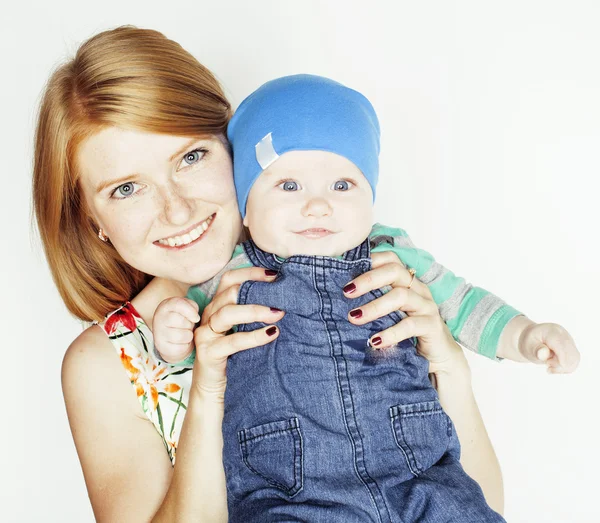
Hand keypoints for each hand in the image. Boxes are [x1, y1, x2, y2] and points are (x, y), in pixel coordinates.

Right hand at [152, 297, 199, 362]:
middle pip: (181, 321)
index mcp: (165, 306)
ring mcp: (158, 333)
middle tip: (188, 326)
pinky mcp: (161, 347)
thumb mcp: (187, 308)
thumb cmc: (181, 318)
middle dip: (190, 324)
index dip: (191, 311)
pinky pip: (181, 348)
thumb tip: (195, 317)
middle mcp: (159, 318)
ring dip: (189, 335)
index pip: (178, 304)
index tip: (196, 318)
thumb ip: (192, 307)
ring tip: (185, 333)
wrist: (170, 337)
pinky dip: (185, 346)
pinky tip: (182, 342)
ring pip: (183, 335)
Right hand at [191, 267, 284, 401]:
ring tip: (278, 313)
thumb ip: (254, 314)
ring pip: (227, 313)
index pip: (229, 280)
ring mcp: (205, 334)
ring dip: (255, 311)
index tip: (274, 275)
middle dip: (256, 290)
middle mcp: (208, 317)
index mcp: (216, 307)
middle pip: (228, 292)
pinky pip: (232, 341)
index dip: (250, 273)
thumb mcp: (244, 331)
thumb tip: (284, 299)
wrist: (214, 392)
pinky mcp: (208, 353)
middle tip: (282, 295)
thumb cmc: (233, 358)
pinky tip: (271, 334)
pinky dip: (253, 336)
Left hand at [343, 251, 462, 372]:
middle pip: (395, 271)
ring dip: (374, 307)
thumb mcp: (389, 314)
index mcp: (407, 282)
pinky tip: (375, 341)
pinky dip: (390, 333)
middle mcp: (418, 289)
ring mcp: (427, 306)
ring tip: (354, 318)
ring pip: (401, 296)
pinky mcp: (432, 326)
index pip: (391, 260)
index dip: (369, 261)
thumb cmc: (408, 333)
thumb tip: (342, 296)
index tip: (346, 271)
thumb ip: (373, 302)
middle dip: (368, 280)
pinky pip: (410, 325)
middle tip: (346, 292)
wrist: (438, 358)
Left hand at [518, 322, 579, 373]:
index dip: (560, 359)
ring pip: (575, 359)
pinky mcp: (572, 348)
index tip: (549, 367)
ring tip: (549, 366)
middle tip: (546, 365)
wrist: (532, 339)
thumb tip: (544, 354)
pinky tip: (554, 367)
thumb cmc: (529, 341)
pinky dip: (565, 368)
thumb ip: (536, 349)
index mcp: (552, 331)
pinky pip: (574, 361)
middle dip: (559, 365)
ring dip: (563, 368)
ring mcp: (569, 341)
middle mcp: (564, 335)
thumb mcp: (528, 345)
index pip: (562, 346)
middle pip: (571, 354)